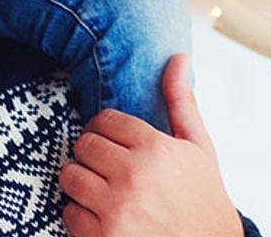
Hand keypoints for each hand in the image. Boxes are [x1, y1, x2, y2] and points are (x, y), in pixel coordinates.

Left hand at [60, 55, 243, 236]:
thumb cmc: (202, 195)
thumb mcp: (198, 145)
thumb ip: (181, 100)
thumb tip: (178, 57)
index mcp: (156, 148)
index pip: (107, 120)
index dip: (107, 126)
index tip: (112, 136)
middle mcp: (132, 176)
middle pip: (85, 145)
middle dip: (91, 149)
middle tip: (104, 159)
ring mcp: (114, 210)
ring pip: (71, 177)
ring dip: (80, 179)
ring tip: (99, 184)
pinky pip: (69, 213)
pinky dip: (79, 211)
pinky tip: (100, 212)